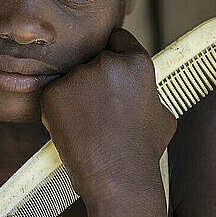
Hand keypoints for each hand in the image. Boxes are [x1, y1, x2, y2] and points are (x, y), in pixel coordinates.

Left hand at [39, 28, 176, 204]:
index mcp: (136, 62)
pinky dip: (61, 106)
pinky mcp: (54, 92)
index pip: (118, 38)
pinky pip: (56, 93)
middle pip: (94, 57)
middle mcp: (106, 63)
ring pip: (74, 76)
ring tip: (90, 122)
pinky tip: (75, 126)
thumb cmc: (142, 149)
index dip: (115, 54)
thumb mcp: (162, 113)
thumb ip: (147, 89)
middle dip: (96, 75)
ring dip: (78, 91)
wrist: (116, 178)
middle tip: (101, 106)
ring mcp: (77, 76)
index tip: (111, 70)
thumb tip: (140, 85)